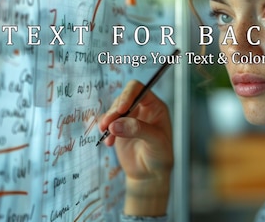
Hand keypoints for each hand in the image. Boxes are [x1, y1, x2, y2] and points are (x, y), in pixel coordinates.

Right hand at [98, 80, 172, 215]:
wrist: (150, 174)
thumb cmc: (160, 156)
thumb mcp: (155, 142)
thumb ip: (138, 130)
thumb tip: (116, 124)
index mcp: (155, 106)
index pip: (139, 90)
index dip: (128, 95)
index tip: (120, 109)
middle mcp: (142, 109)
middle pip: (122, 99)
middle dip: (114, 110)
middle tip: (108, 124)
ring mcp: (129, 118)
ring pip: (113, 110)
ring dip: (107, 120)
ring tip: (107, 134)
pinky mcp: (118, 128)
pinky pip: (106, 123)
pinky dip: (105, 131)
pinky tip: (109, 143)